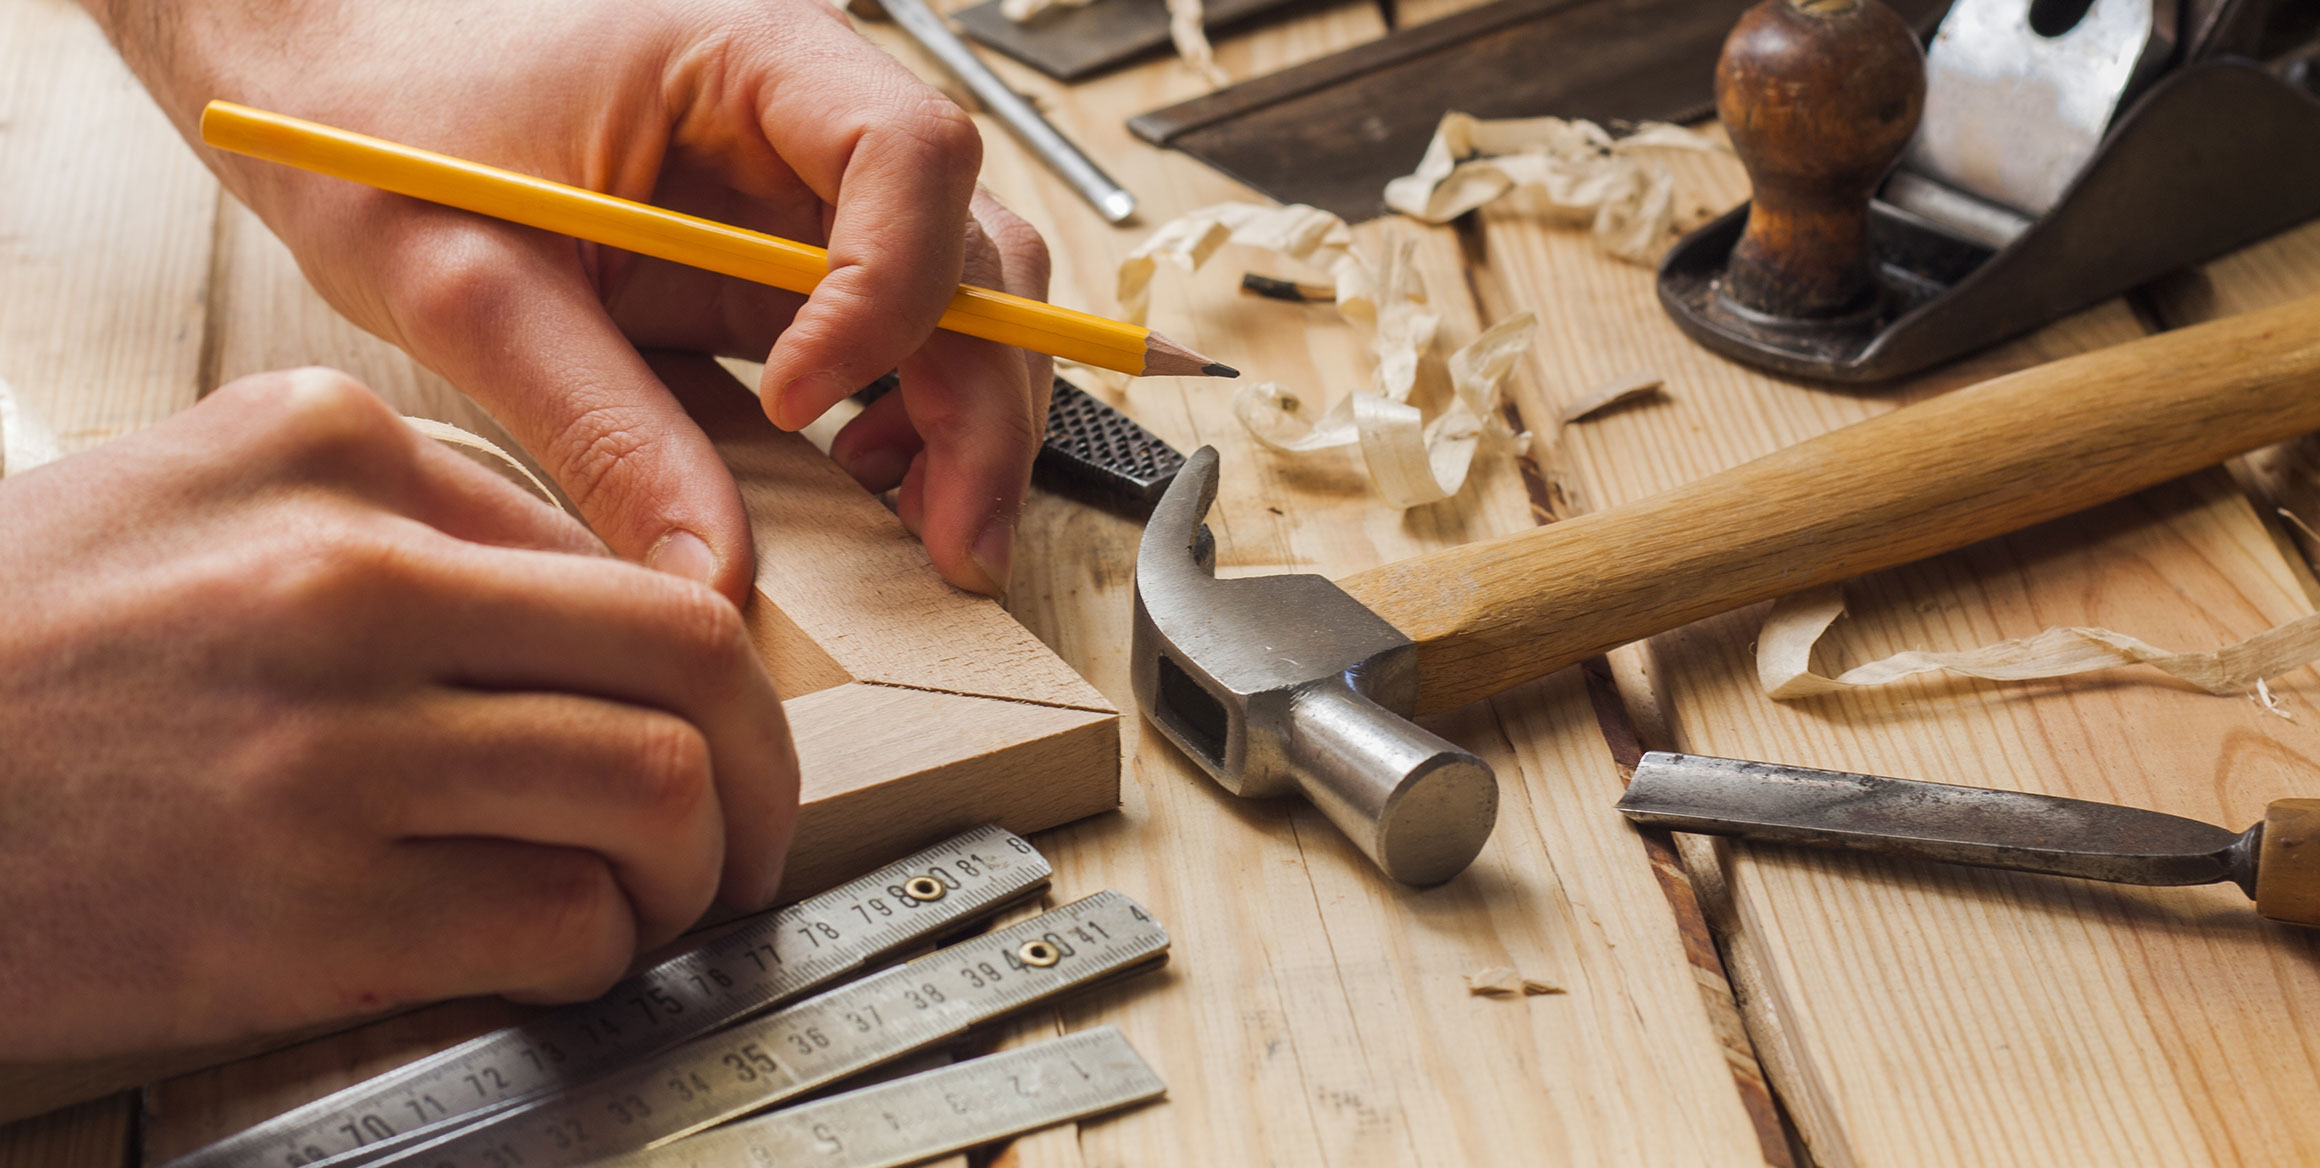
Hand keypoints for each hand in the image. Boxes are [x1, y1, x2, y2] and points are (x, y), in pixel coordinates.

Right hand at [0, 370, 796, 1059]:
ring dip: (696, 873)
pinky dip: (601, 948)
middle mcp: (346, 583)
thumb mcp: (198, 496)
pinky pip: (562, 923)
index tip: (714, 733)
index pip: (625, 555)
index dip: (713, 671)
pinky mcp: (304, 912)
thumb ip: (403, 519)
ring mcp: (330, 749)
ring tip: (660, 903)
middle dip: (759, 769)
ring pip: (657, 795)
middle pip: (687, 664)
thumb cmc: (23, 654)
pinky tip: (561, 949)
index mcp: (334, 458)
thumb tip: (600, 604)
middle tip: (746, 834)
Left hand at [93, 0, 1052, 597]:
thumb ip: (599, 425)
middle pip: (976, 245)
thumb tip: (710, 574)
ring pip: (965, 297)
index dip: (891, 289)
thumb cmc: (376, 122)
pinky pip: (894, 334)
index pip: (909, 153)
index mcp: (745, 55)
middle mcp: (807, 112)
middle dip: (983, 400)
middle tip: (960, 540)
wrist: (323, 82)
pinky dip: (911, 414)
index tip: (801, 402)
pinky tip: (866, 477)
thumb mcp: (468, 282)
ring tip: (929, 529)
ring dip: (967, 416)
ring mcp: (805, 187)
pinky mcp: (779, 256)